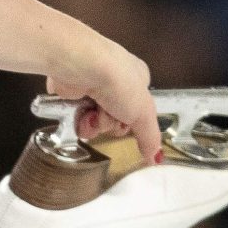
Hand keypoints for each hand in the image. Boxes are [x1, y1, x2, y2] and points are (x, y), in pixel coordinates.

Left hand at [44, 34, 161, 162]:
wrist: (83, 69)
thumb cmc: (118, 82)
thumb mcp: (144, 113)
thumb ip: (150, 138)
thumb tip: (155, 157)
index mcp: (138, 79)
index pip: (138, 113)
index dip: (132, 122)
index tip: (128, 121)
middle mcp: (115, 80)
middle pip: (116, 121)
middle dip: (111, 123)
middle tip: (109, 114)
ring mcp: (92, 85)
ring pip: (97, 122)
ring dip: (95, 123)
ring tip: (92, 112)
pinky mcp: (72, 91)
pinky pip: (78, 117)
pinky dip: (79, 119)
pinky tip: (80, 111)